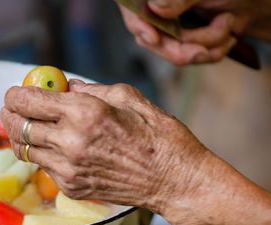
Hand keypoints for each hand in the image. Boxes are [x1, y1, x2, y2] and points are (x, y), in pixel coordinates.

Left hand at [2, 80, 208, 213]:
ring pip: (25, 150)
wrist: (173, 181)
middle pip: (19, 127)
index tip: (14, 93)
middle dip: (10, 115)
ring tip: (26, 127)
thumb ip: (90, 90)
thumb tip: (66, 88)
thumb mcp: (127, 97)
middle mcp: (70, 142)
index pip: (29, 102)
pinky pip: (44, 167)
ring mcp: (69, 169)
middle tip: (11, 110)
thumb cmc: (158, 137)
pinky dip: (42, 155)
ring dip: (21, 136)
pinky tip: (52, 148)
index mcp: (84, 113)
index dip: (15, 95)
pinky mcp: (72, 187)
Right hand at [119, 0, 270, 65]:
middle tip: (202, 51)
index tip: (152, 37)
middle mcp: (154, 11)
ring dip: (206, 45)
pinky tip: (227, 40)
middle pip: (150, 38)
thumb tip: (156, 8)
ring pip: (172, 52)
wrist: (252, 2)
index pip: (132, 10)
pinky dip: (211, 54)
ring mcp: (166, 30)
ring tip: (227, 23)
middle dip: (182, 46)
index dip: (138, 25)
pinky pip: (188, 59)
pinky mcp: (180, 45)